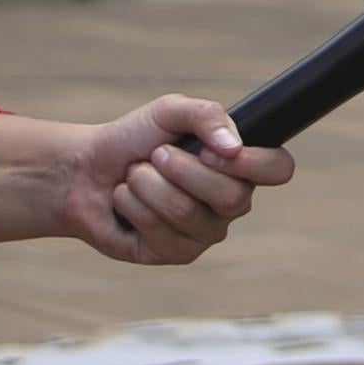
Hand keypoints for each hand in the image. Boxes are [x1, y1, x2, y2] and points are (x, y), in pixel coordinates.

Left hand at [62, 96, 295, 264]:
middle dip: (183, 170)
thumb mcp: (169, 111)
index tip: (216, 152)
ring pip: (189, 214)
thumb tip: (233, 146)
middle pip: (233, 197)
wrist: (84, 168)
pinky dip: (134, 208)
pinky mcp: (175, 253)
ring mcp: (205, 231)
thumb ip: (206, 115)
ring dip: (150, 186)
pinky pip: (163, 235)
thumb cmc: (132, 138)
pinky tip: (126, 202)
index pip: (279, 169)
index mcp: (239, 166)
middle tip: (156, 155)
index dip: (255, 163)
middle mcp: (230, 202)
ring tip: (134, 176)